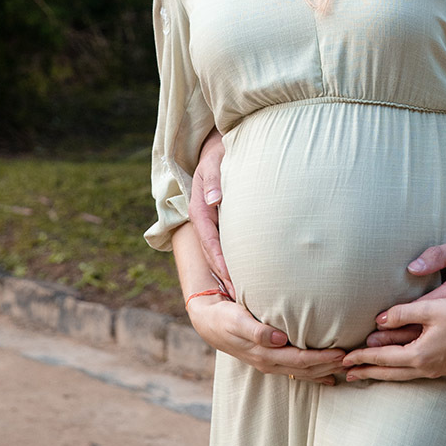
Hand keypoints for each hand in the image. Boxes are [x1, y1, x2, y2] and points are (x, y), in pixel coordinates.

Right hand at [187, 295, 345, 384]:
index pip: (300, 360)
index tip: (341, 354)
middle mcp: (269, 363)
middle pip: (306, 369)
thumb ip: (256, 330)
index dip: (322, 359)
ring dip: (324, 371)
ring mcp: (270, 363)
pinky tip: (327, 376)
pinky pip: (295, 370)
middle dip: (329, 366)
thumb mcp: (237, 320)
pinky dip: (313, 373)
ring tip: (345, 368)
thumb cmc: (225, 317)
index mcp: (264, 355)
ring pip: (302, 372)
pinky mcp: (270, 358)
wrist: (209, 322)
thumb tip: (278, 339)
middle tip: (352, 359)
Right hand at [189, 128, 231, 297]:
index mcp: (199, 207)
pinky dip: (233, 260)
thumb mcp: (216, 161)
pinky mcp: (221, 221)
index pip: (209, 240)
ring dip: (228, 272)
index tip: (230, 280)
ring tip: (243, 296)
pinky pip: (225, 244)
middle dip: (224, 275)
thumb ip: (215, 178)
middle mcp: (204, 218)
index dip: (219, 261)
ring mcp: (212, 221)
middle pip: (212, 252)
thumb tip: (214, 199)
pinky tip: (246, 275)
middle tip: (239, 299)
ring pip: (218, 251)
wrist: (219, 146)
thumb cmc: (220, 152)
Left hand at [345, 231, 445, 381]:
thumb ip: (402, 312)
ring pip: (402, 375)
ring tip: (365, 374)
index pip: (383, 358)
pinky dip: (399, 371)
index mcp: (421, 354)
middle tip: (346, 374)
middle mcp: (427, 367)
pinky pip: (414, 372)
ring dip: (382, 373)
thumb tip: (379, 320)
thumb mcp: (429, 307)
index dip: (362, 357)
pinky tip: (396, 368)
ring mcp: (438, 369)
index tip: (345, 358)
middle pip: (390, 372)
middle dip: (367, 372)